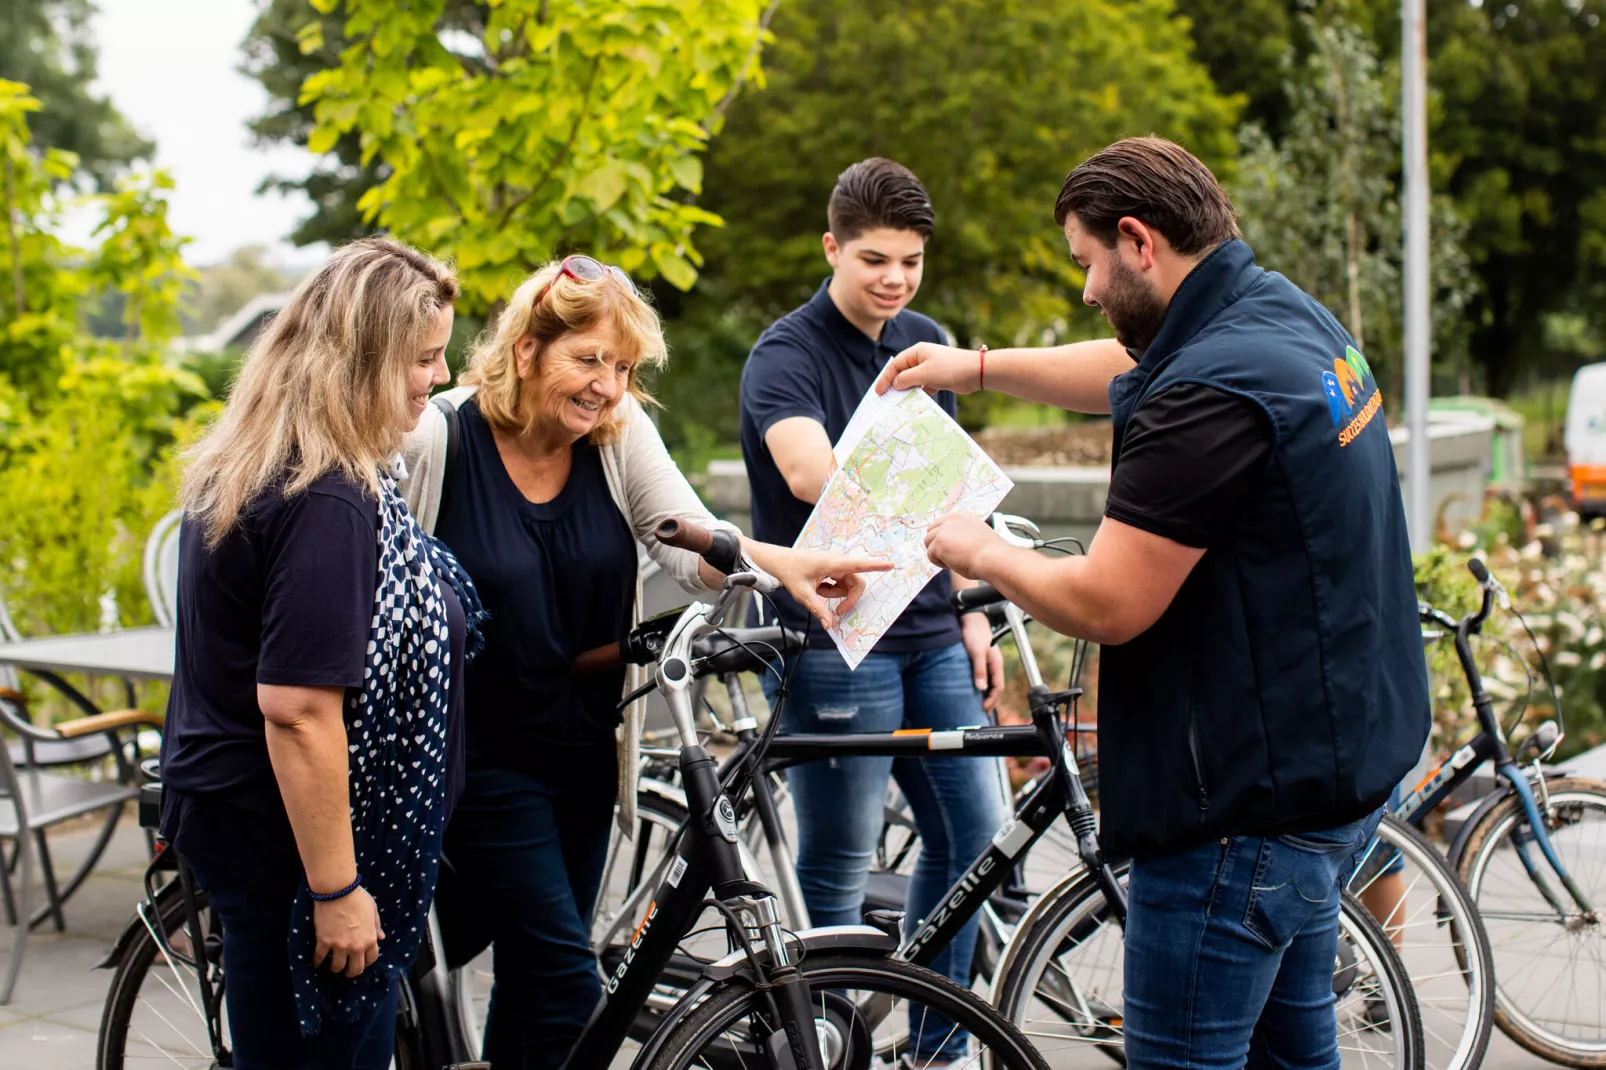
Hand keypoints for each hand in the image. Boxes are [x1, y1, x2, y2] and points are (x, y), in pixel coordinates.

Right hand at [312, 885, 383, 977]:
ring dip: (335, 968)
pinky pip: (319, 957)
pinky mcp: (324, 941)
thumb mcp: (373, 910)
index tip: (362, 962)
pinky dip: (317, 961)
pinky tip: (316, 962)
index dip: (367, 962)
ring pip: (336, 967)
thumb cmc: (357, 898)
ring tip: (333, 966)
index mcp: (369, 939)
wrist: (338, 891)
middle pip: (355, 969)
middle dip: (351, 972)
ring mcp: (339, 945)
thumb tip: (381, 937)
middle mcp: (355, 946)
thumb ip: (376, 926)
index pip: (371, 959)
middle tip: (347, 972)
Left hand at [759, 548, 893, 629]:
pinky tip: (816, 587)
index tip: (891, 565)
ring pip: (846, 585)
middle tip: (839, 613)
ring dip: (835, 594)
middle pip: (856, 583)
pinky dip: (829, 590)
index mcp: (833, 563)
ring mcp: (835, 566)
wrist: (778, 562)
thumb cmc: (789, 572)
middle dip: (849, 599)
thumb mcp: (803, 594)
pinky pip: (838, 584)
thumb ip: (818, 609)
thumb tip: (830, 624)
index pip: (859, 564)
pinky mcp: (832, 569)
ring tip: (816, 592)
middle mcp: (837, 562)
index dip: (876, 565)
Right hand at [876, 341, 983, 395]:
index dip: (885, 378)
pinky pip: (923, 387)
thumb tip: (895, 384)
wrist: (976, 372)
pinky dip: (918, 394)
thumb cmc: (950, 368)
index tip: (878, 392)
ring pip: (912, 381)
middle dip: (893, 385)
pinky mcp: (937, 379)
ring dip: (905, 391)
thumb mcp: (925, 373)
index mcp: (916, 352)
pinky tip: (913, 404)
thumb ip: (907, 379)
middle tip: (884, 399)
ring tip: (896, 403)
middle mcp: (922, 359)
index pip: (895, 365)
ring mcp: (930, 369)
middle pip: (902, 373)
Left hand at [923, 512, 1002, 578]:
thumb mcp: (975, 536)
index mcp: (961, 515)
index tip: (953, 548)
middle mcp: (950, 519)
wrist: (993, 558)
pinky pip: (930, 555)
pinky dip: (938, 563)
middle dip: (937, 544)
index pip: (941, 524)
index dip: (944, 538)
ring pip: (928, 543)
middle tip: (950, 556)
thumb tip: (949, 543)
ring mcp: (943, 530)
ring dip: (937, 554)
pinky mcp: (938, 543)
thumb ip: (961, 534)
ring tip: (953, 561)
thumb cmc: (989, 552)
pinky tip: (952, 565)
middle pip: (931, 531)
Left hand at [960, 611, 1004, 711]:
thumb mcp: (977, 652)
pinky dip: (980, 684)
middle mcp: (993, 664)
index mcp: (996, 664)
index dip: (992, 700)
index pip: (998, 687)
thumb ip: (979, 670)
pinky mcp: (979, 659)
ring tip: (978, 704)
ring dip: (985, 693)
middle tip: (982, 711)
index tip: (984, 709)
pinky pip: (982, 676)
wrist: (970, 617)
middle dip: (990, 700)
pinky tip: (973, 688)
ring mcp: (987, 662)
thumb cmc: (975, 632)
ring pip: (989, 682)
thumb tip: (981, 688)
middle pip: (994, 687)